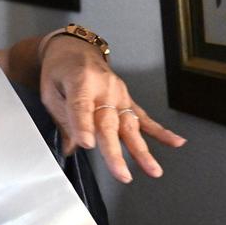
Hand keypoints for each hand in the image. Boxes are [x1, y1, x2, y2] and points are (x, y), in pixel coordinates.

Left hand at [37, 35, 185, 182]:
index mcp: (80, 82)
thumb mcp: (49, 92)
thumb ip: (62, 120)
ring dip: (142, 150)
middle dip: (115, 151)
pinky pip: (144, 118)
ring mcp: (119, 94)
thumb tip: (73, 148)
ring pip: (130, 126)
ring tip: (153, 170)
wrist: (75, 50)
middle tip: (122, 174)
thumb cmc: (60, 71)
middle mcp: (104, 89)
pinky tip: (176, 142)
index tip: (87, 144)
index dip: (83, 126)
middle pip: (109, 123)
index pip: (81, 107)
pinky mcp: (127, 99)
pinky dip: (160, 132)